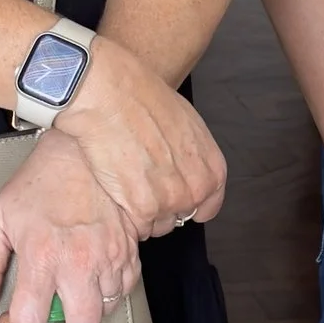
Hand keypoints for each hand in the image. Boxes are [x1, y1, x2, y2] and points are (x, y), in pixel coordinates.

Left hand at [0, 130, 143, 322]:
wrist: (83, 151)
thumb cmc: (40, 181)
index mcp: (42, 256)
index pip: (31, 320)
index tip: (13, 320)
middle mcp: (79, 262)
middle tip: (50, 307)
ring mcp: (109, 258)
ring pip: (105, 311)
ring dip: (86, 304)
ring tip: (71, 283)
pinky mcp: (130, 252)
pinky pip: (124, 290)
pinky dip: (107, 289)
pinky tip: (91, 272)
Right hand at [44, 39, 226, 243]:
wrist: (112, 96)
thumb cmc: (144, 100)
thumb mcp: (187, 126)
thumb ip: (192, 157)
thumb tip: (183, 168)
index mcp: (212, 170)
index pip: (207, 208)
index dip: (186, 203)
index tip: (170, 197)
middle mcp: (195, 190)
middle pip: (177, 218)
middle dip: (160, 206)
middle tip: (140, 183)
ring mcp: (169, 202)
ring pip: (155, 226)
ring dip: (140, 212)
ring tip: (125, 182)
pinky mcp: (141, 209)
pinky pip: (134, 227)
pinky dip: (123, 213)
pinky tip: (115, 188)